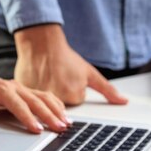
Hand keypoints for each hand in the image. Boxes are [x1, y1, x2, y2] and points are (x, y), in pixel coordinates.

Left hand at [0, 69, 67, 132]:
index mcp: (1, 89)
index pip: (17, 104)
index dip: (28, 117)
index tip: (37, 129)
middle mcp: (14, 87)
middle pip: (35, 101)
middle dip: (49, 115)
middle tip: (59, 128)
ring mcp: (22, 88)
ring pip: (44, 97)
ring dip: (56, 110)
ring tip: (66, 124)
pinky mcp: (26, 91)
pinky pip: (44, 96)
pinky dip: (55, 105)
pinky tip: (63, 114)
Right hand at [13, 24, 127, 105]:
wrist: (41, 44)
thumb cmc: (65, 57)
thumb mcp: (89, 72)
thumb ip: (108, 90)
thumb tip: (124, 101)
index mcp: (73, 95)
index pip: (76, 102)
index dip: (73, 89)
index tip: (68, 78)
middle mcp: (56, 98)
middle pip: (62, 106)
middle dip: (60, 93)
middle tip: (58, 77)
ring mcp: (39, 96)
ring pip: (47, 104)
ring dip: (47, 93)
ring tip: (48, 77)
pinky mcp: (27, 92)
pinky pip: (32, 99)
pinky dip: (35, 90)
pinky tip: (37, 78)